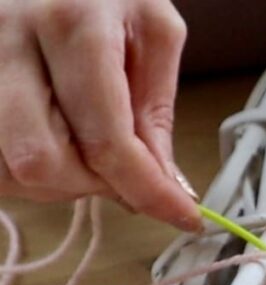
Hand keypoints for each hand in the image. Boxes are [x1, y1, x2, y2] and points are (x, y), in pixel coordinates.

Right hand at [0, 0, 199, 229]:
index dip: (149, 191)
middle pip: (43, 161)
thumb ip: (156, 108)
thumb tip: (164, 182)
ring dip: (56, 181)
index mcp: (72, 22)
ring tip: (82, 149)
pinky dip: (24, 171)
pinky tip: (51, 143)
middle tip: (120, 170)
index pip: (107, 139)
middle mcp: (10, 36)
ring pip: (8, 167)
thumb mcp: (152, 30)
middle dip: (92, 185)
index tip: (183, 216)